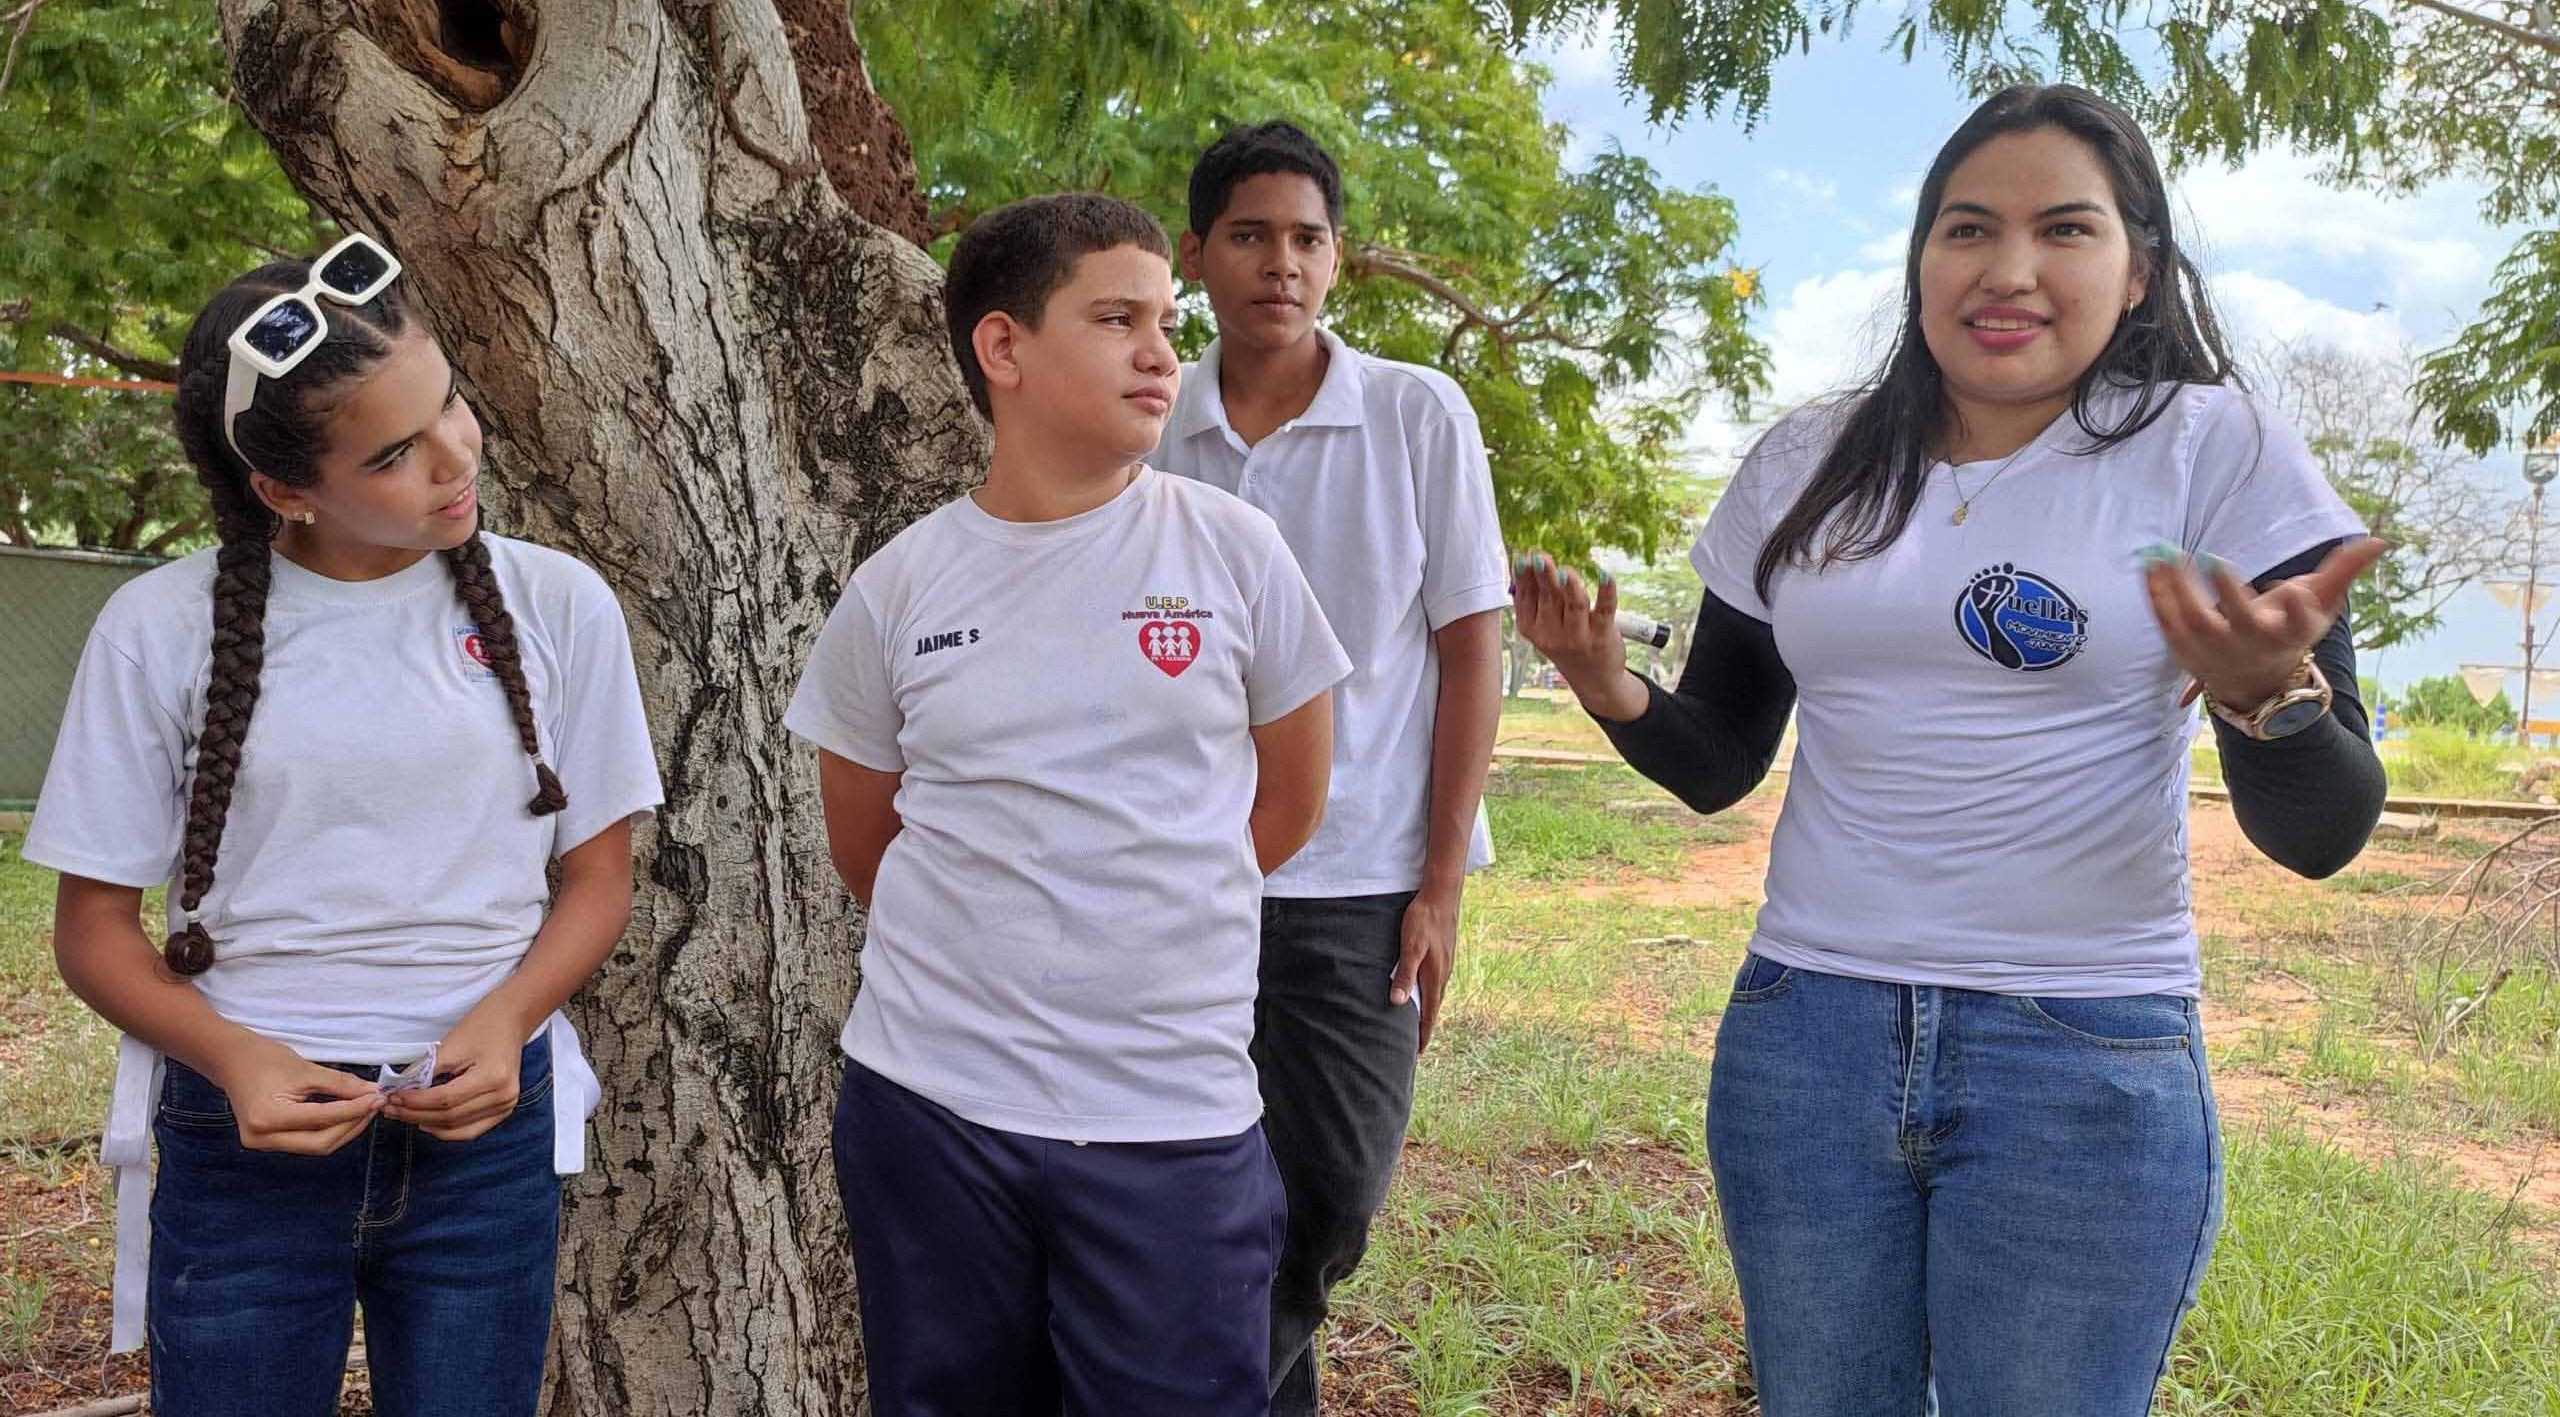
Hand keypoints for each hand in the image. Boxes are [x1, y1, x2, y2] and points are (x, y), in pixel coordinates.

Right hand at [207, 1035, 384, 1155]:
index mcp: (267, 1118)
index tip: (378, 1098)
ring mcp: (262, 1144)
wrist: (230, 1061)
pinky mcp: (267, 1143)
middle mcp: (262, 1138)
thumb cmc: (264, 1059)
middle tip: (375, 1105)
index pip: (323, 1119)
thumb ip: (341, 1085)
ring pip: (315, 1146)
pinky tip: (346, 1116)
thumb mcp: (306, 1069)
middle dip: (352, 1125)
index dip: (355, 1110)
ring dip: (344, 1130)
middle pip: (321, 1143)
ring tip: (365, 1109)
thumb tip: (372, 1093)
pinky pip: (306, 1142)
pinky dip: (329, 1131)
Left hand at [384, 998, 531, 1141]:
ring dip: (427, 1123)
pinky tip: (427, 1123)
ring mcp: (506, 1106)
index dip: (415, 1101)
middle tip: (390, 1108)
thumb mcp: (450, 1045)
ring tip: (403, 1115)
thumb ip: (423, 1071)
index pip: (445, 1099)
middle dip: (415, 1114)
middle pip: (450, 1116)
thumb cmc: (481, 1026)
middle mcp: (503, 1096)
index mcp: (493, 1077)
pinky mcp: (503, 1110)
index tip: (392, 1097)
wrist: (511, 1020)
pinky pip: (471, 1130)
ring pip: (458, 1127)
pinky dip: (447, 1130)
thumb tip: (396, 1089)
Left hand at [1392, 885, 1461, 1052]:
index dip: (1423, 1035)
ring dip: (1427, 1013)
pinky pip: (1435, 984)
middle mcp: (1443, 975)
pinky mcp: (1442, 956)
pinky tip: (1421, 994)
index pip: (1429, 1014)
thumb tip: (1399, 1002)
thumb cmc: (1423, 920)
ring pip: (1434, 996)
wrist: (1441, 896)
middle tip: (1416, 1048)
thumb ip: (1405, 975)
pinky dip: (1428, 996)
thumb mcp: (1410, 947)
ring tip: (1417, 1027)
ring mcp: (1444, 966)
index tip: (1417, 1053)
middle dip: (1425, 1029)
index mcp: (1435, 977)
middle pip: (1434, 1009)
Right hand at [1510, 553, 1643, 719]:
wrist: (1594, 680)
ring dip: (1570, 585)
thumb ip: (1536, 597)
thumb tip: (1527, 561)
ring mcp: (1579, 637)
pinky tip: (1606, 575)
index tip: (1526, 555)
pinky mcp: (1603, 636)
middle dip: (1544, 575)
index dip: (1525, 575)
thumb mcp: (1544, 626)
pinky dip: (1607, 591)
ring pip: (1575, 604)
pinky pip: (1605, 609)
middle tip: (1540, 557)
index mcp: (1533, 629)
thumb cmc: (1568, 644)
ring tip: (1566, 572)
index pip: (1526, 597)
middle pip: (1549, 597)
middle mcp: (1553, 635)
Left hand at [2144, 537, 2387, 707]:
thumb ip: (2343, 571)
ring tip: (2166, 555)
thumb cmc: (2289, 631)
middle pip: (2239, 623)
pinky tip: (2150, 568)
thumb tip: (2380, 541)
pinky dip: (2157, 599)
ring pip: (2194, 623)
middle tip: (2212, 559)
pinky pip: (2167, 625)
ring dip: (2178, 590)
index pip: (2297, 623)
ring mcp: (2216, 652)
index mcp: (2288, 633)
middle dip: (2227, 593)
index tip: (2293, 594)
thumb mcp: (2320, 604)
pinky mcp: (2187, 652)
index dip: (2297, 611)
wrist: (2255, 682)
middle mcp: (2252, 645)